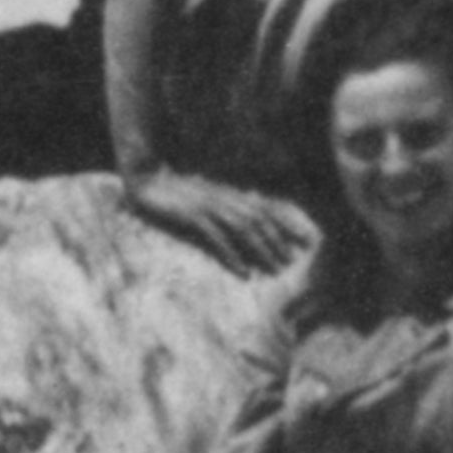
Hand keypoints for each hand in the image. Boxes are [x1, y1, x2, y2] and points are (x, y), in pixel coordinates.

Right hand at [121, 165, 314, 273]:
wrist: (147, 180)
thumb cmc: (177, 193)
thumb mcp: (206, 196)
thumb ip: (227, 205)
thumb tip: (248, 216)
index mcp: (230, 194)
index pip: (266, 207)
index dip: (287, 223)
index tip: (305, 238)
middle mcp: (225, 198)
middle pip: (259, 219)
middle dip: (278, 240)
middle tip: (291, 261)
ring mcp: (209, 205)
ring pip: (244, 228)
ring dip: (262, 249)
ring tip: (274, 268)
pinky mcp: (193, 216)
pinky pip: (217, 238)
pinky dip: (232, 255)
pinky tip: (242, 272)